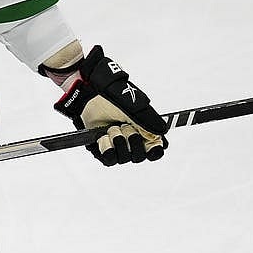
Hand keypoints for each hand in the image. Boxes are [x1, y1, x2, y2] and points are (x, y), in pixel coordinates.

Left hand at [50, 45, 168, 165]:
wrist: (89, 93)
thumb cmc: (112, 96)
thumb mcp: (134, 106)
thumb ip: (149, 120)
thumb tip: (162, 132)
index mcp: (144, 131)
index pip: (155, 150)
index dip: (154, 151)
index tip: (151, 148)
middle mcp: (131, 140)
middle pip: (140, 156)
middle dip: (133, 141)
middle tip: (124, 125)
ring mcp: (117, 145)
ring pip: (124, 158)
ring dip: (118, 141)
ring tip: (112, 127)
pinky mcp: (102, 148)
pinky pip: (109, 159)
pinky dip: (107, 148)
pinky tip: (103, 136)